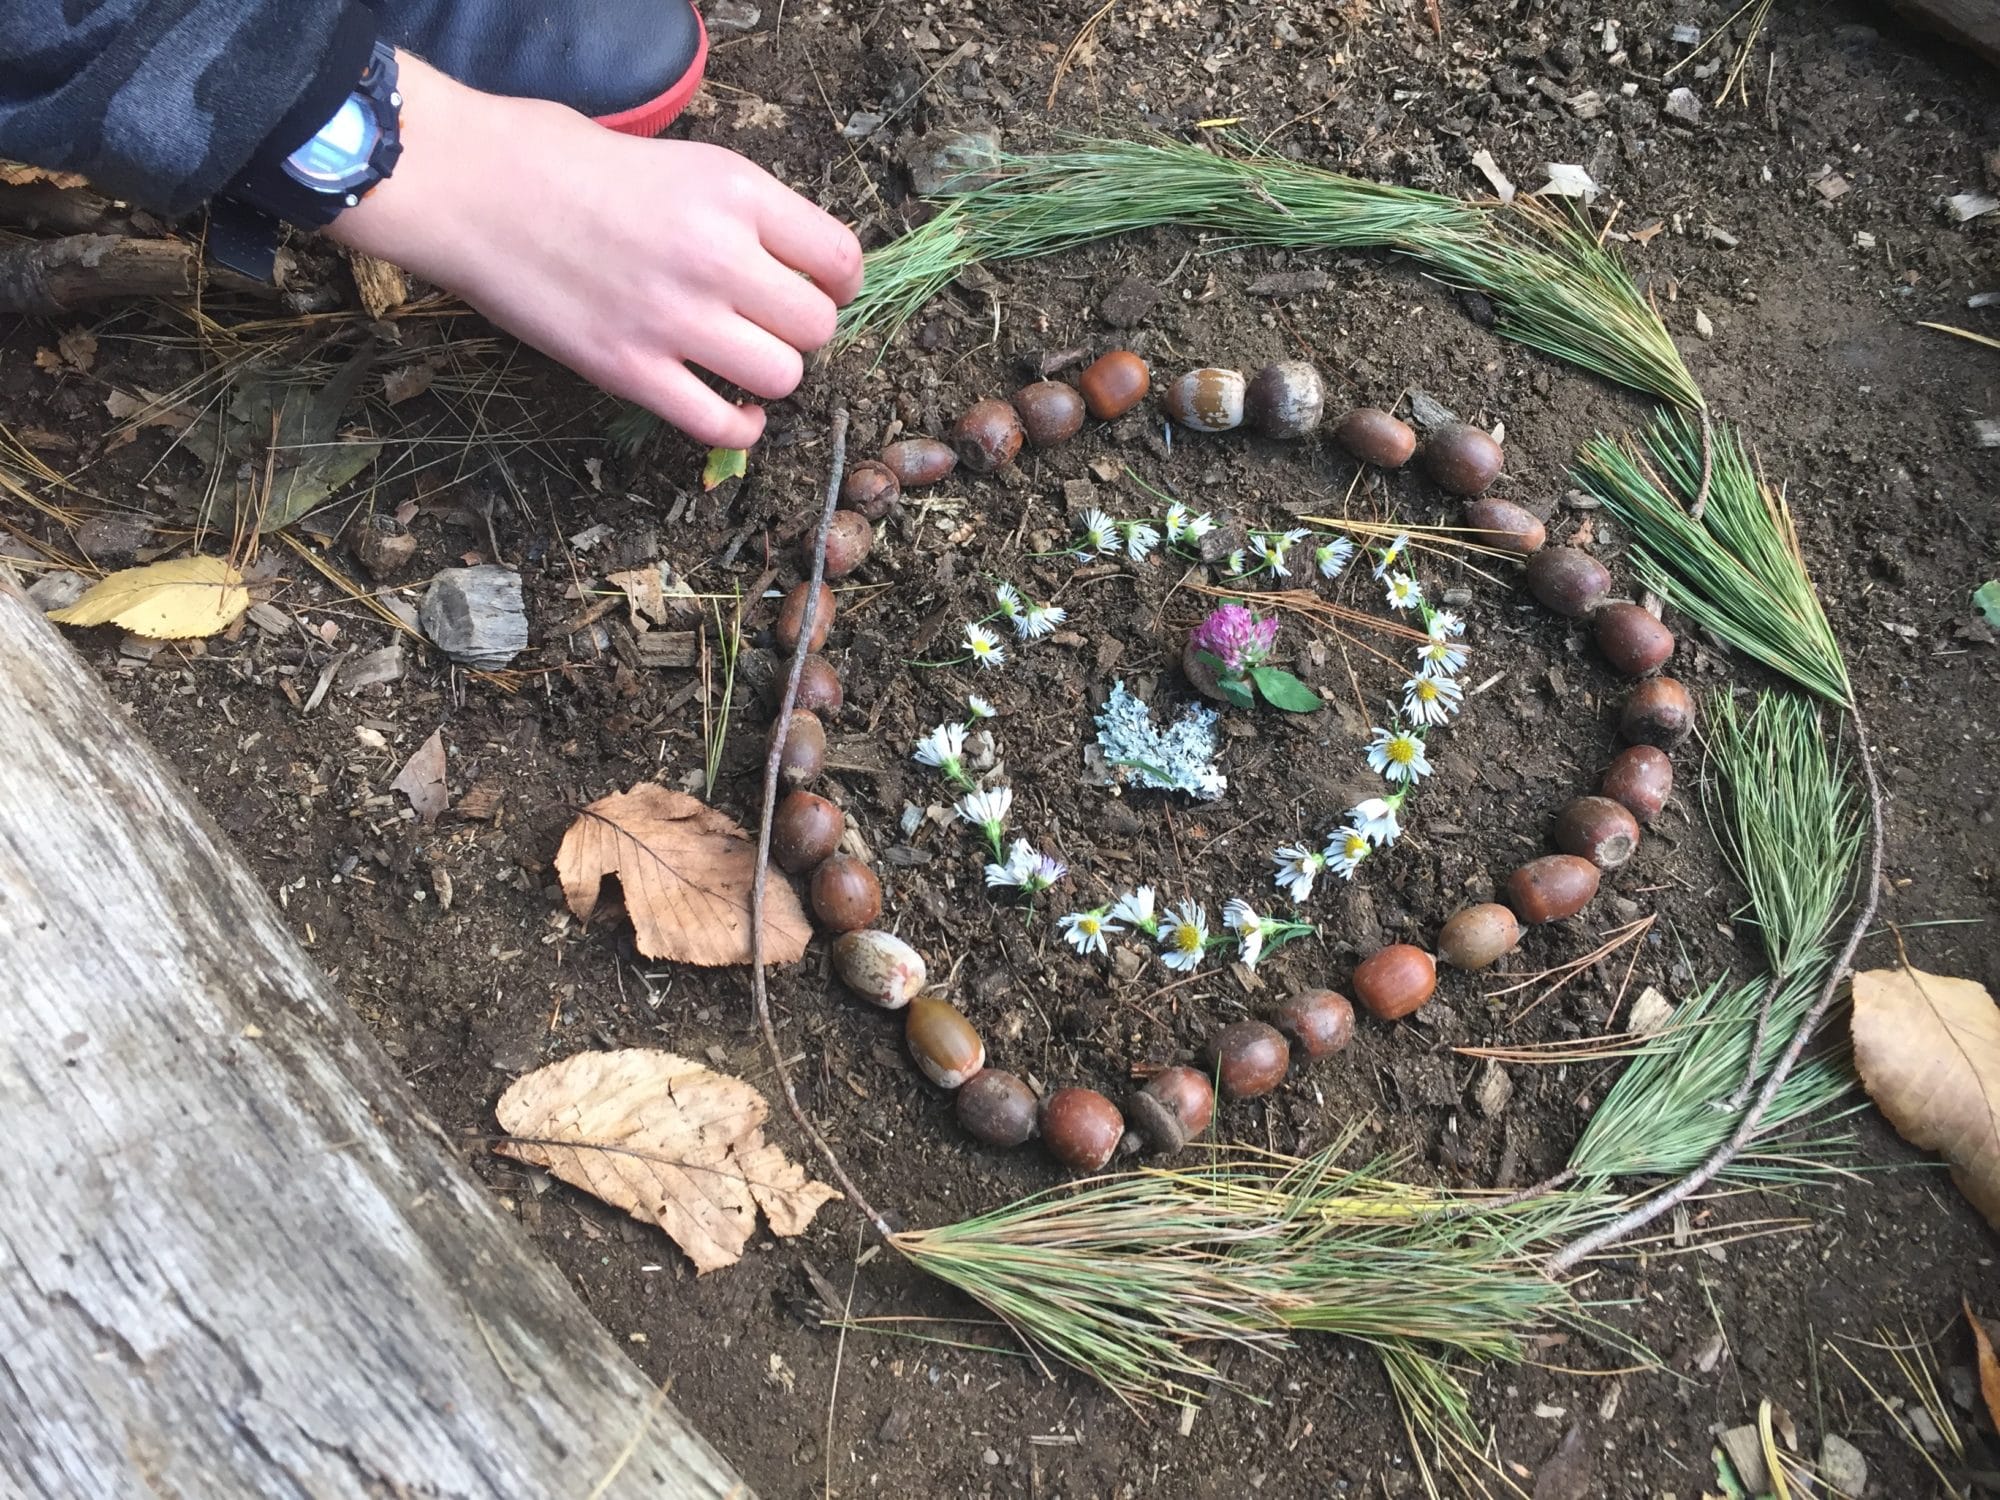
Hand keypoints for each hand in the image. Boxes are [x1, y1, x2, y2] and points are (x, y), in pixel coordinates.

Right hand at [328, 53, 861, 447]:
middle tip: (767, 323)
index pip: (840, 259)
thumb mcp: (679, 159)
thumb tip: (792, 266)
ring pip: (782, 378)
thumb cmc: (566, 161)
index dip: (838, 283)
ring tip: (742, 360)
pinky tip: (735, 413)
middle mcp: (716, 256)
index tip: (817, 288)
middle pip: (816, 326)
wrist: (473, 185)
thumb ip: (742, 212)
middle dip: (800, 330)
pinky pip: (720, 426)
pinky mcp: (630, 369)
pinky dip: (740, 429)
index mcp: (736, 192)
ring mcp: (674, 318)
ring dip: (771, 377)